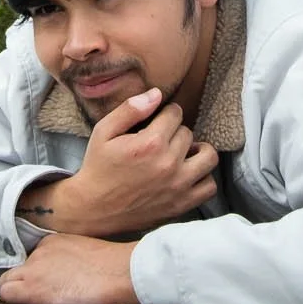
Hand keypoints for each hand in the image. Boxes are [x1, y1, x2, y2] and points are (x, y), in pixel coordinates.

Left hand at [0, 234, 141, 303]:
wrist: (118, 272)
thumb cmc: (113, 266)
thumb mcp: (86, 253)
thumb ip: (69, 259)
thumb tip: (70, 274)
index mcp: (52, 241)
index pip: (31, 258)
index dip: (36, 273)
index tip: (48, 282)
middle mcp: (38, 251)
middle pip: (17, 269)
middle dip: (24, 281)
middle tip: (41, 295)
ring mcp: (33, 268)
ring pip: (8, 281)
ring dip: (19, 292)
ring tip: (40, 303)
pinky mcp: (32, 287)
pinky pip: (6, 293)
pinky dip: (13, 301)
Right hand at [22, 88, 217, 238]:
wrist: (93, 209)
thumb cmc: (98, 168)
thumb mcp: (104, 132)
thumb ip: (130, 109)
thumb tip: (156, 94)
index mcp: (150, 143)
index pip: (175, 113)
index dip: (165, 113)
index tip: (157, 121)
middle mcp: (168, 164)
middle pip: (188, 132)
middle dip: (175, 132)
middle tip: (161, 140)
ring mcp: (178, 186)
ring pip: (207, 156)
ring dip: (197, 151)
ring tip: (182, 153)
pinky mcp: (181, 205)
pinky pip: (209, 187)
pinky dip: (203, 178)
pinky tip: (188, 174)